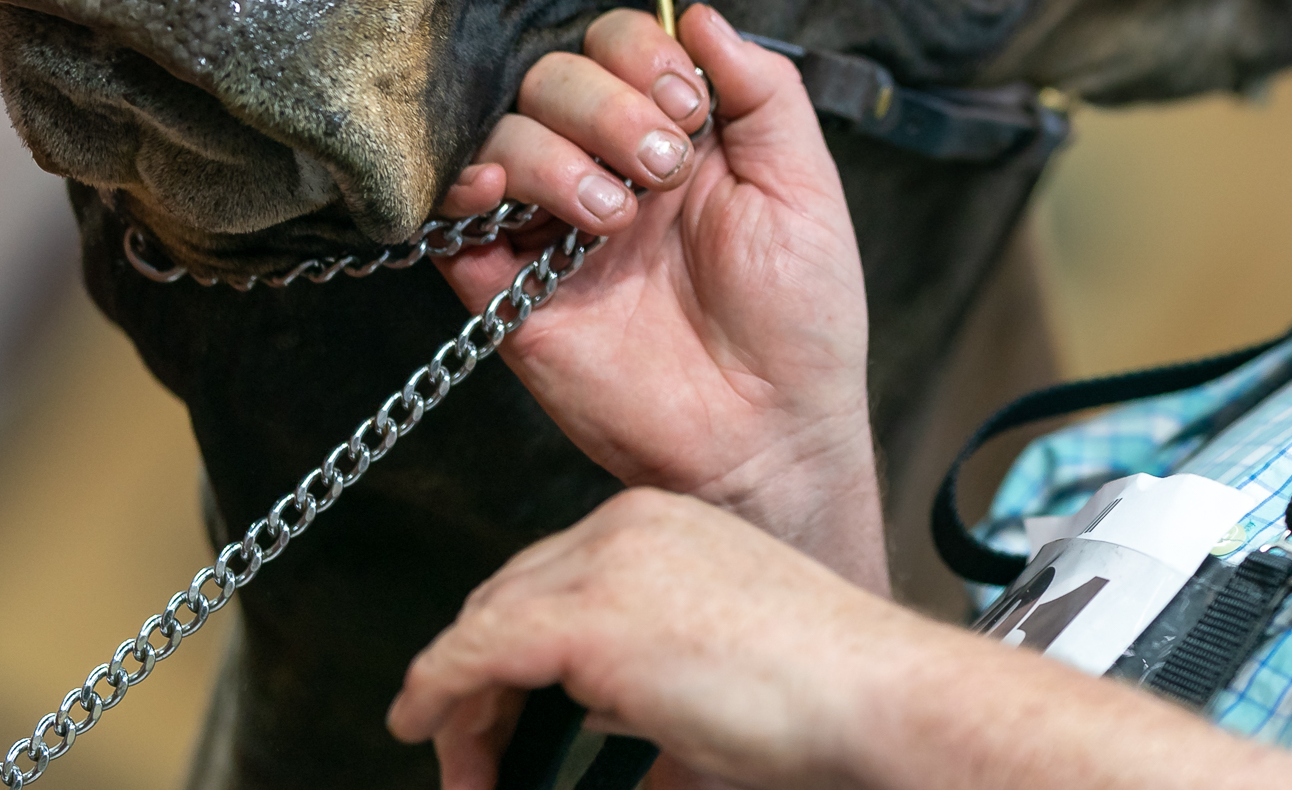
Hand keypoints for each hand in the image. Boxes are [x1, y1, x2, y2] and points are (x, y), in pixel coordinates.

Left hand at [388, 489, 931, 789]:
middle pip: (508, 597)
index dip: (512, 655)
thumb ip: (642, 694)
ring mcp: (603, 564)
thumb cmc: (823, 691)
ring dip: (459, 706)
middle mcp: (628, 527)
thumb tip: (594, 736)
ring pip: (484, 625)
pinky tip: (419, 725)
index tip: (503, 715)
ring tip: (463, 770)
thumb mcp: (712, 676)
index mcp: (665, 526)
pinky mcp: (583, 617)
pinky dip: (434, 693)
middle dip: (478, 682)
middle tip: (474, 756)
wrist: (872, 691)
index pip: (552, 579)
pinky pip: (472, 655)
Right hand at [434, 5, 883, 585]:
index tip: (688, 107)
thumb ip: (762, 90)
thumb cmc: (801, 316)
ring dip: (556, 154)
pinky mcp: (509, 293)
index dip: (640, 56)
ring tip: (614, 216)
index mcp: (674, 138)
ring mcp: (553, 230)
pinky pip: (451, 224)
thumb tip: (696, 12)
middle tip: (659, 169)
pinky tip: (505, 198)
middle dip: (605, 105)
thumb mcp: (804, 184)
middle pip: (552, 77)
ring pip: (504, 135)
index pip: (617, 46)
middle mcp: (607, 170)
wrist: (770, 432)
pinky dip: (464, 193)